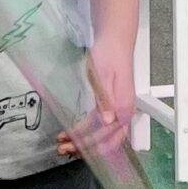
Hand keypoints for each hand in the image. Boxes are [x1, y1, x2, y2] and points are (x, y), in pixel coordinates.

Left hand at [59, 37, 135, 164]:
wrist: (114, 39)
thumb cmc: (108, 55)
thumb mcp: (102, 76)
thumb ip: (106, 100)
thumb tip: (108, 121)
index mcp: (123, 107)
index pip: (106, 135)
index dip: (88, 144)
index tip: (70, 145)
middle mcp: (124, 112)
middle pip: (106, 140)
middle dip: (85, 148)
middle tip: (63, 149)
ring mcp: (120, 109)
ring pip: (104, 135)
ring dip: (85, 142)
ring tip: (65, 144)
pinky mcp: (114, 105)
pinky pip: (102, 126)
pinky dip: (88, 132)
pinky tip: (75, 133)